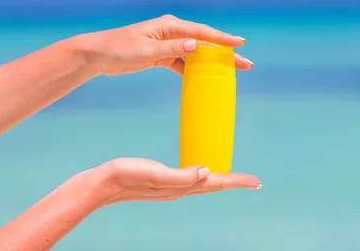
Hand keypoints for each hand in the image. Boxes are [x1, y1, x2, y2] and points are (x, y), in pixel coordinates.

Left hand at [81, 14, 253, 74]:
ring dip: (212, 63)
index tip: (240, 43)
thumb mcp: (146, 50)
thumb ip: (172, 48)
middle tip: (245, 64)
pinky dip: (194, 70)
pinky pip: (183, 63)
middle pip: (204, 43)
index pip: (201, 32)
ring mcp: (167, 43)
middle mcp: (171, 32)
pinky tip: (205, 79)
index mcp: (169, 26)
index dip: (222, 39)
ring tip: (232, 72)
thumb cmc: (119, 49)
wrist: (98, 55)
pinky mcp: (161, 55)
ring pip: (196, 54)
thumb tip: (196, 45)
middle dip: (224, 53)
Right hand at [93, 158, 260, 203]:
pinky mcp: (162, 181)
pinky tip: (201, 171)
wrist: (103, 184)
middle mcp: (180, 189)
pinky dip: (203, 175)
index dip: (237, 181)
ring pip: (203, 183)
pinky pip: (190, 178)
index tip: (256, 182)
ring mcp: (171, 187)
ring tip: (233, 177)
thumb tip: (207, 171)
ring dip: (220, 180)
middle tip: (253, 181)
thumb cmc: (127, 176)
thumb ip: (181, 175)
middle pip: (213, 185)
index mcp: (181, 187)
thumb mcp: (155, 173)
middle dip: (233, 182)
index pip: (215, 183)